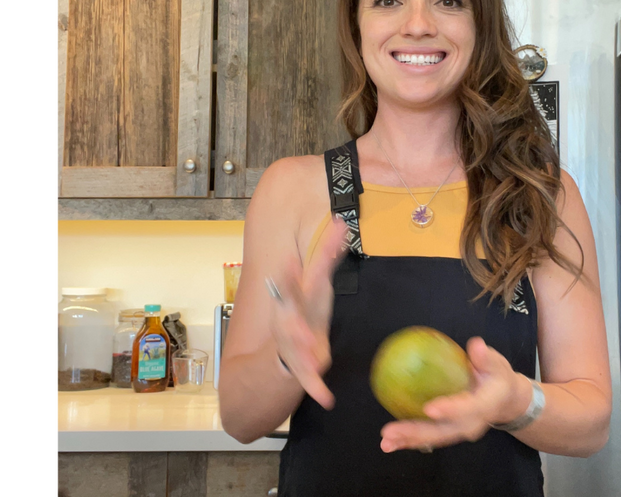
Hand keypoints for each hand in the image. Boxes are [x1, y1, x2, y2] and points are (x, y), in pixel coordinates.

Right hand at [268, 218, 348, 409]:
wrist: (279, 359)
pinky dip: (316, 389)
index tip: (300, 250)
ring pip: (294, 343)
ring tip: (312, 348)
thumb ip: (328, 254)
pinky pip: (308, 380)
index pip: (302, 276)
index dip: (302, 264)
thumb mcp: (317, 284)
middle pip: (288, 306)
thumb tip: (341, 222)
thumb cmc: (306, 314)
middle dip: (288, 296)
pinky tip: (326, 398)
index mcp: (298, 297)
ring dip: (301, 344)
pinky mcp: (300, 368)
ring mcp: (291, 343)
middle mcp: (290, 317)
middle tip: (288, 281)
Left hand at [379, 337, 532, 452]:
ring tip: (386, 442)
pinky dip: (410, 440)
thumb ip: (485, 357)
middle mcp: (471, 424)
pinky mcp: (449, 432)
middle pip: (443, 432)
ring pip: (433, 438)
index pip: (468, 409)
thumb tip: (475, 345)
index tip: (430, 409)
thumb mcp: (497, 364)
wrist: (504, 400)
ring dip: (408, 441)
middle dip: (417, 433)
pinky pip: (429, 437)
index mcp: (484, 405)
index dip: (450, 410)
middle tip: (391, 432)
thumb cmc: (497, 377)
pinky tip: (390, 441)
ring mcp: (459, 431)